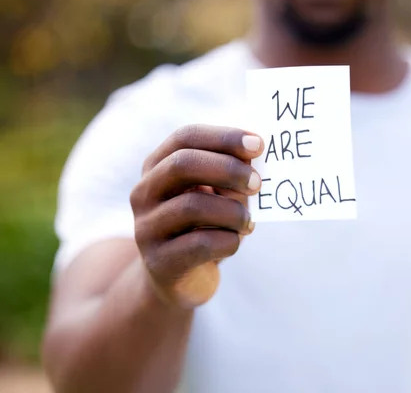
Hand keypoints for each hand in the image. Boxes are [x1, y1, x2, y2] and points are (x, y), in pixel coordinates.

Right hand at [130, 125, 263, 308]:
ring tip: (248, 223)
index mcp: (157, 167)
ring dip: (233, 212)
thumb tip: (255, 153)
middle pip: (182, 164)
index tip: (259, 144)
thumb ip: (231, 175)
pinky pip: (201, 244)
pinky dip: (230, 241)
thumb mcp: (217, 195)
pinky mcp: (160, 262)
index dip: (223, 137)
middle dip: (228, 169)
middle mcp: (144, 193)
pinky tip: (235, 242)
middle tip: (258, 183)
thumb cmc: (205, 227)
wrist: (180, 281)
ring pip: (193, 206)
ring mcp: (147, 228)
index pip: (185, 137)